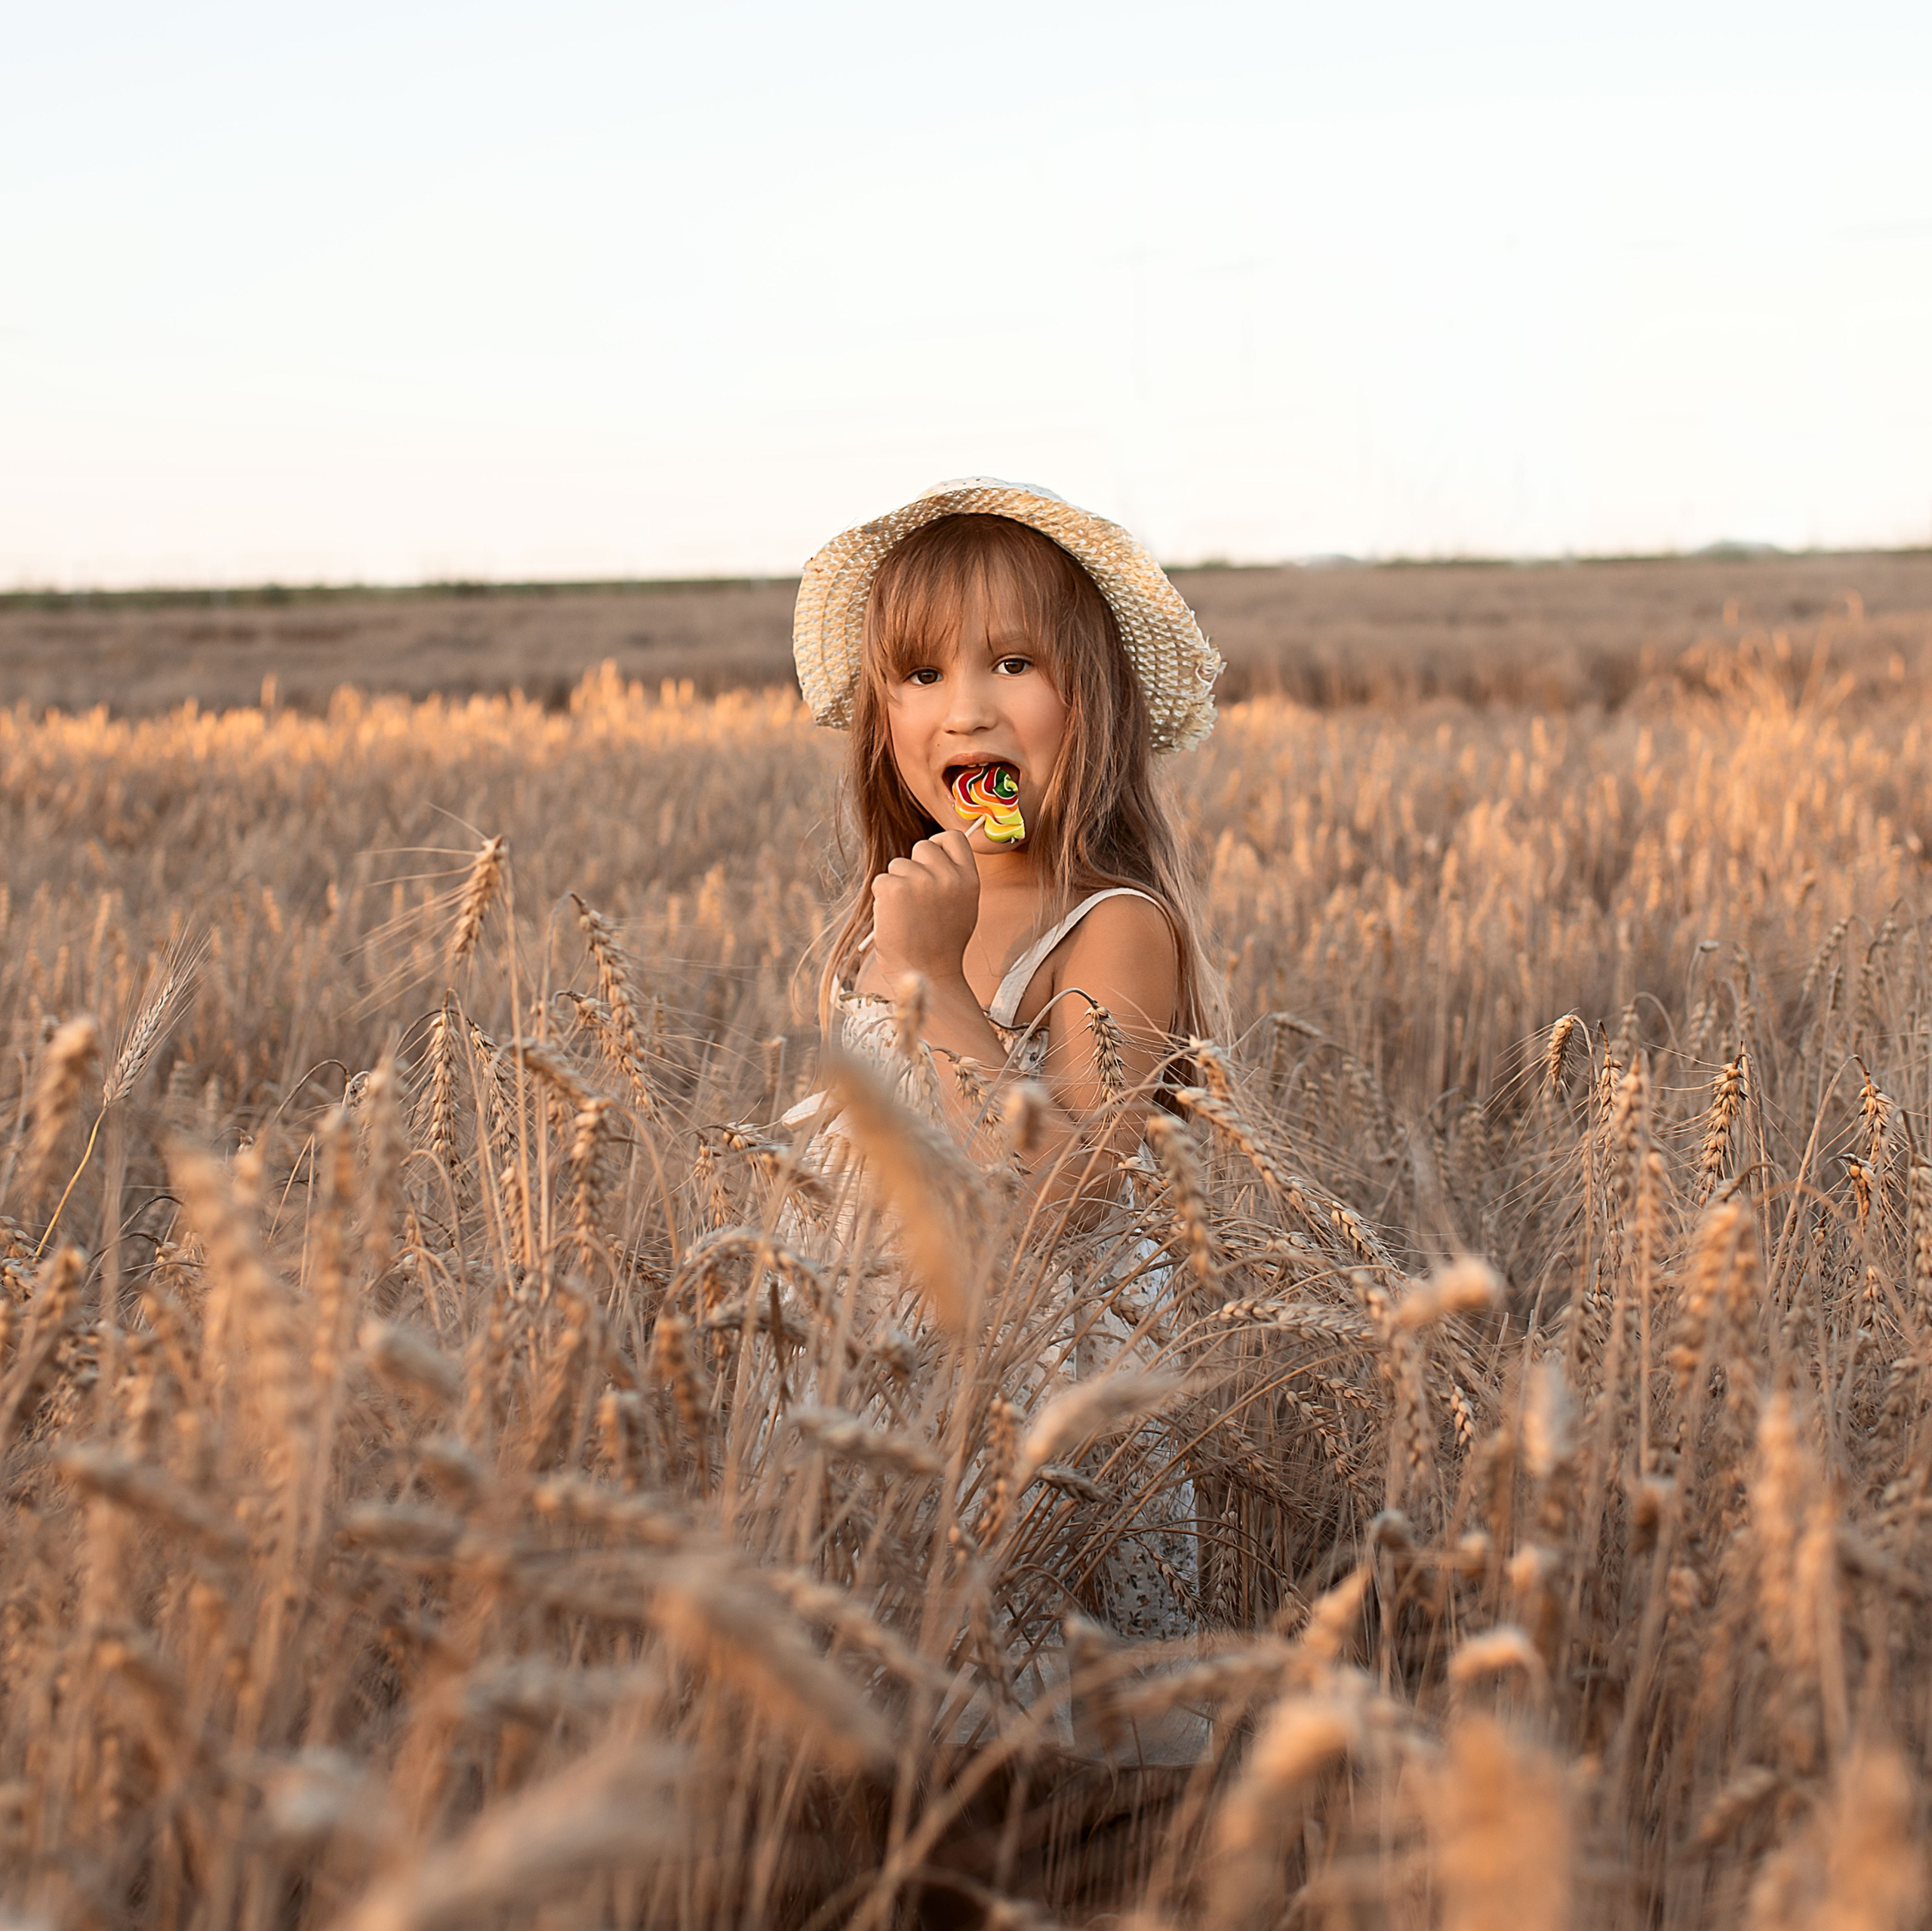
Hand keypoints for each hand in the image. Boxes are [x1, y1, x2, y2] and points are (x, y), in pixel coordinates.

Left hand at [871, 829, 978, 987]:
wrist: (927, 975)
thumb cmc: (942, 946)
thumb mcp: (963, 907)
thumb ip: (953, 880)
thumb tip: (936, 856)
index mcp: (969, 879)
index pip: (953, 837)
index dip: (938, 846)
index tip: (931, 863)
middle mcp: (947, 876)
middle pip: (922, 847)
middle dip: (914, 867)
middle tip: (915, 899)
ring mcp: (920, 880)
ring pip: (898, 865)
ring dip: (897, 885)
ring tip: (907, 915)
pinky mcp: (894, 889)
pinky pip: (881, 880)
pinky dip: (882, 898)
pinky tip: (894, 919)